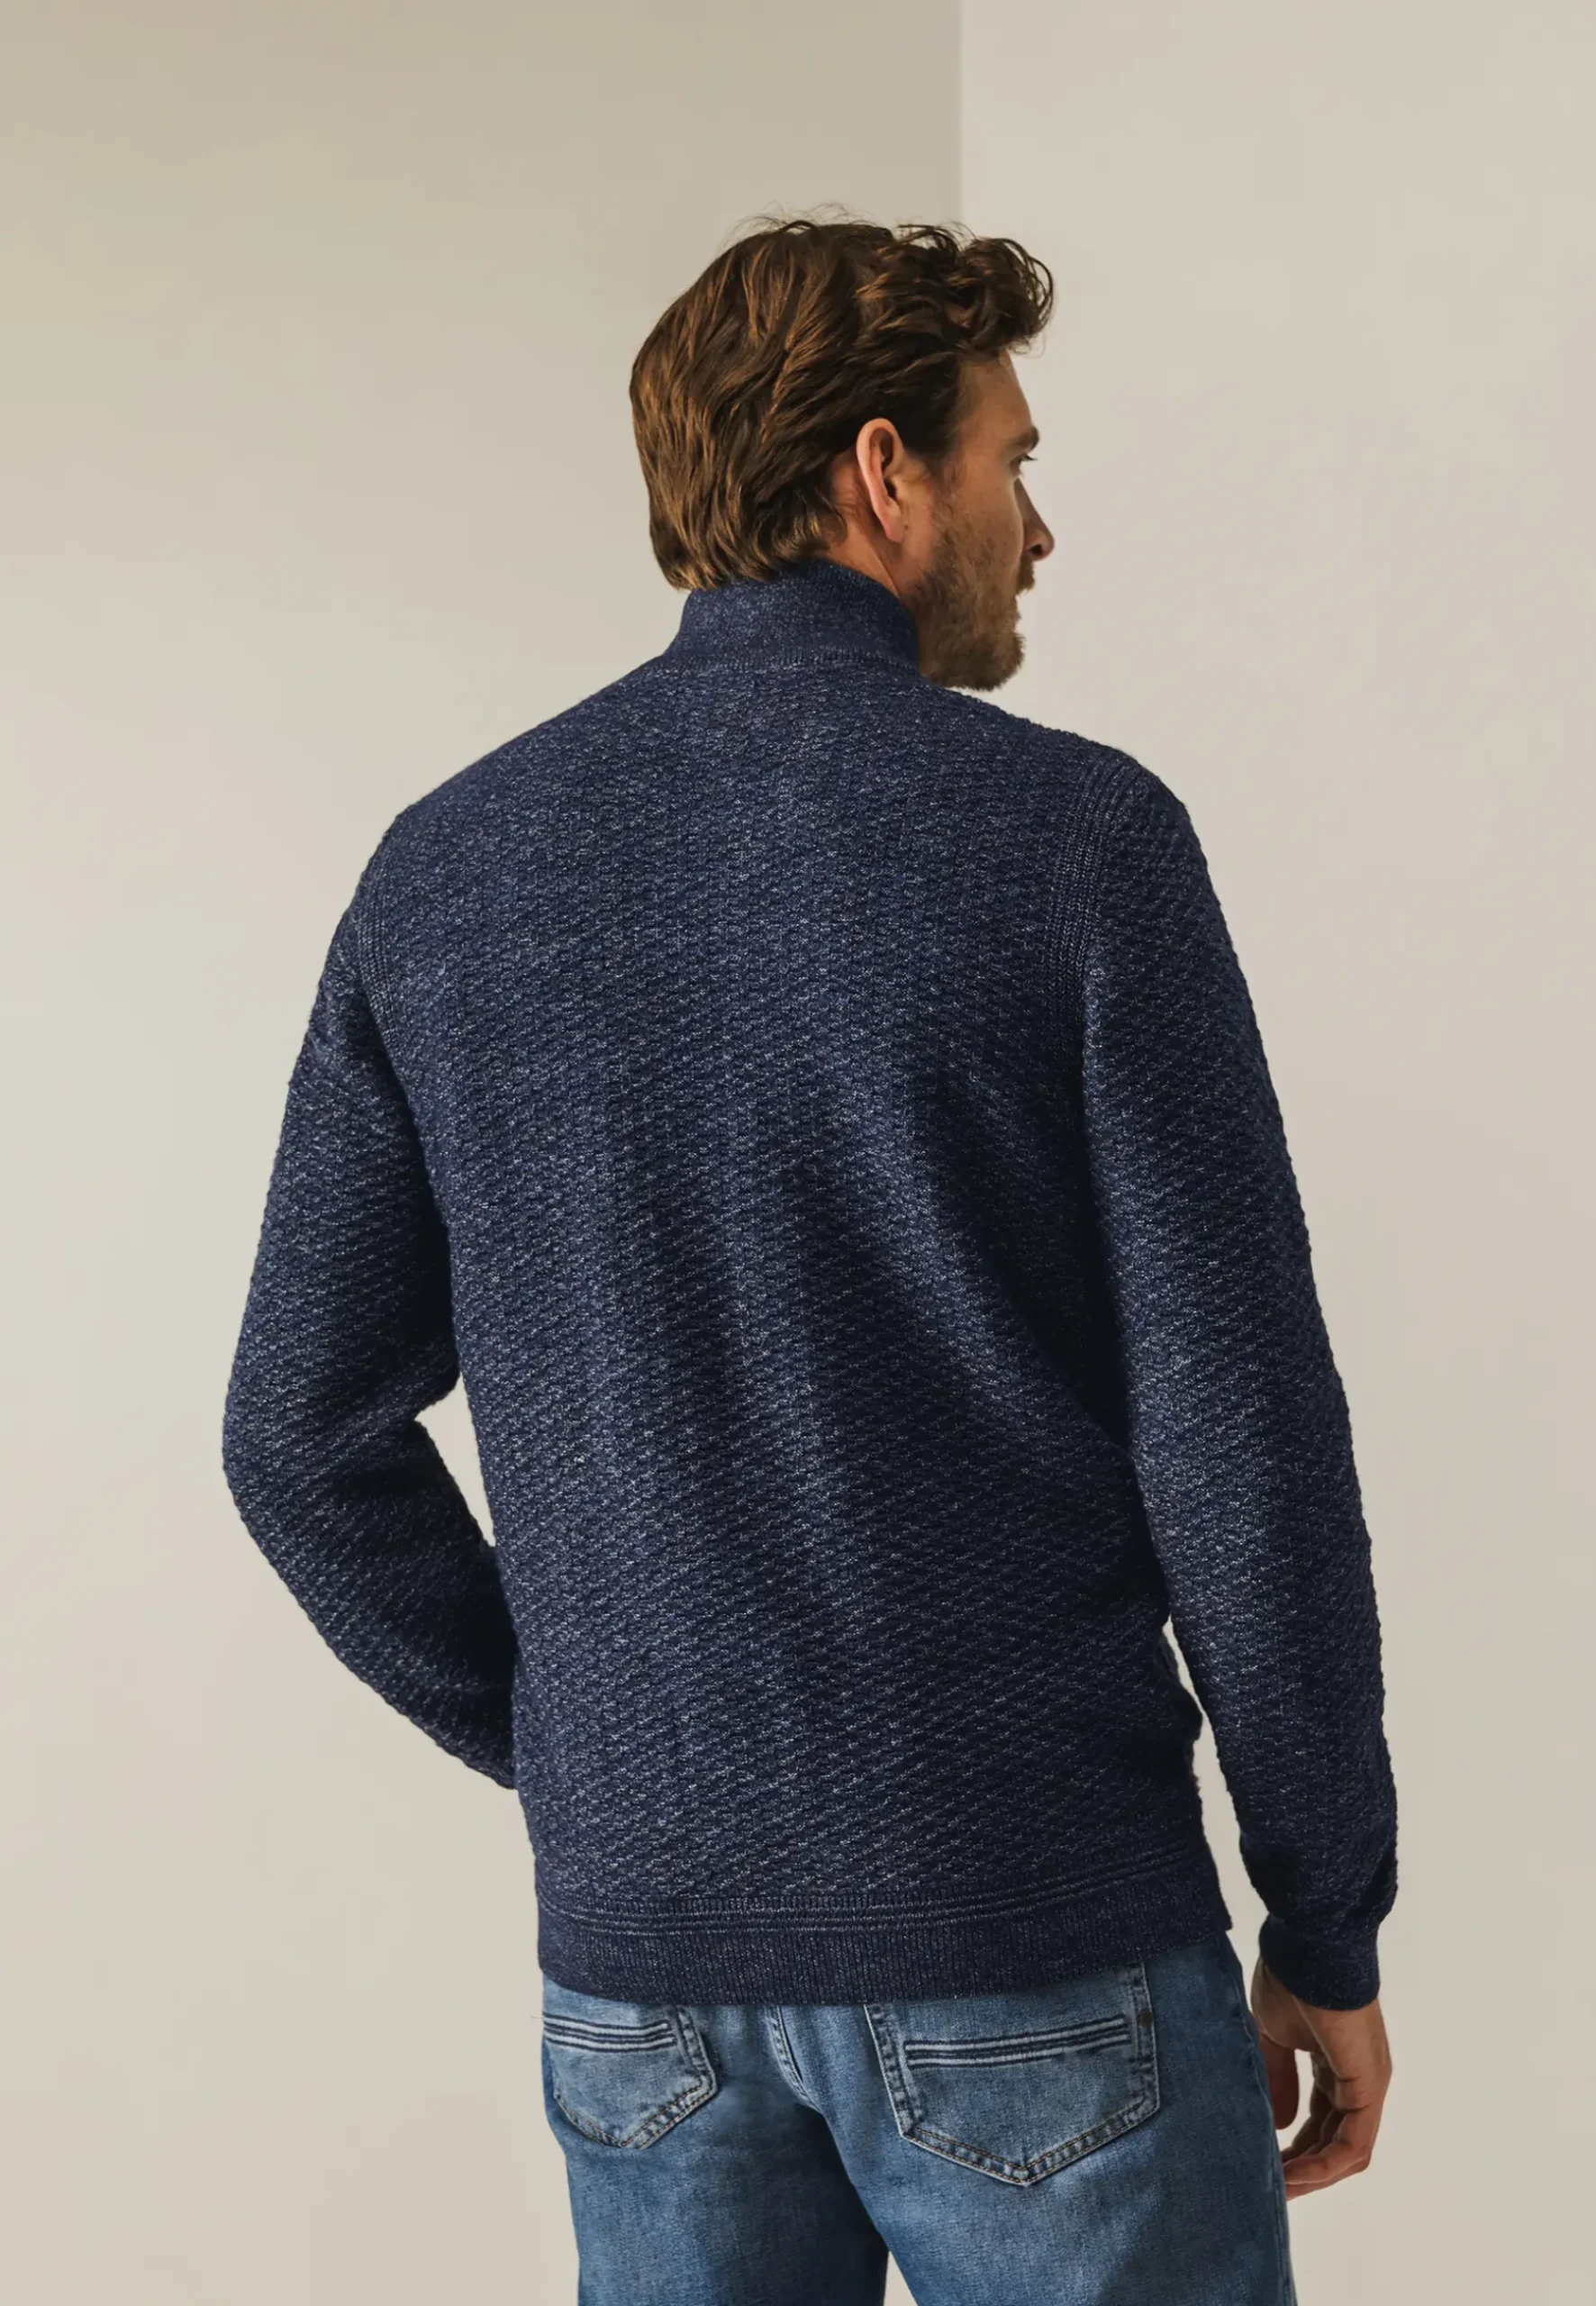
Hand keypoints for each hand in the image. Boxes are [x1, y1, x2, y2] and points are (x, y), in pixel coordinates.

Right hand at [1249, 1955, 1391, 2197]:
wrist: (1310, 1945)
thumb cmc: (1291, 1977)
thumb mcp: (1274, 2034)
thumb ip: (1279, 2077)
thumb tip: (1279, 2124)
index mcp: (1337, 2063)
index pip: (1320, 2120)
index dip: (1293, 2146)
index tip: (1262, 2161)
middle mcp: (1359, 2079)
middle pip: (1334, 2141)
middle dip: (1302, 2167)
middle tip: (1267, 2186)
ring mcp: (1368, 2084)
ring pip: (1346, 2150)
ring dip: (1312, 2174)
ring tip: (1276, 2188)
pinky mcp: (1369, 2087)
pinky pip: (1352, 2143)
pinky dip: (1324, 2165)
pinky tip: (1294, 2175)